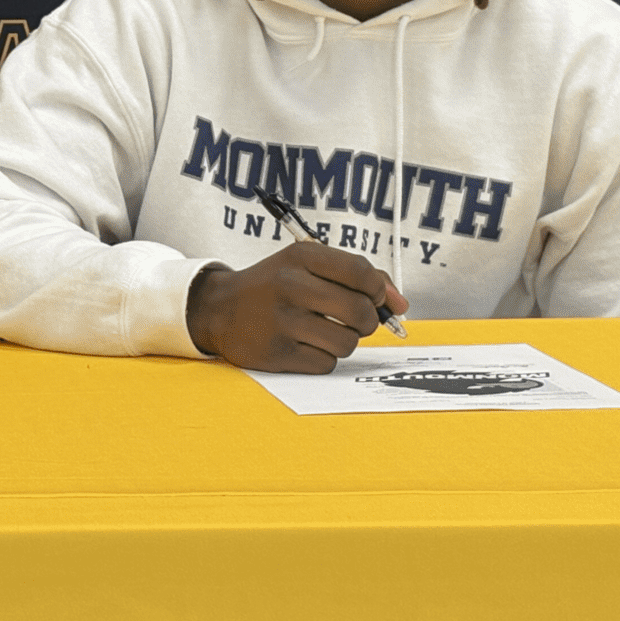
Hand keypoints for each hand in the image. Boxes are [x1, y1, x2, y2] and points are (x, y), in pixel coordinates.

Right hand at [186, 240, 408, 372]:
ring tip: (324, 331)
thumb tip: (401, 304)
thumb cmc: (274, 285)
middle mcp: (290, 285)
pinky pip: (326, 363)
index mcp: (301, 257)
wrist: (219, 309)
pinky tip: (304, 344)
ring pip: (347, 342)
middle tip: (355, 320)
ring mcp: (281, 321)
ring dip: (345, 341)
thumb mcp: (308, 265)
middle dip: (368, 321)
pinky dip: (323, 358)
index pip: (362, 273)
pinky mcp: (276, 353)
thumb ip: (358, 277)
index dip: (378, 290)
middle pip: (360, 312)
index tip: (372, 296)